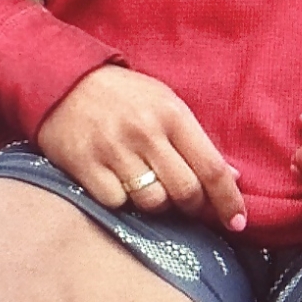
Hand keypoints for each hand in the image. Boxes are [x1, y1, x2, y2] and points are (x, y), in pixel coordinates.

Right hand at [36, 64, 246, 231]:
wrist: (64, 80)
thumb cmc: (123, 96)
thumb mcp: (165, 103)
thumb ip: (196, 140)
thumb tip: (233, 177)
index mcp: (172, 113)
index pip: (212, 166)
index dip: (229, 200)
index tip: (238, 222)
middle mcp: (145, 132)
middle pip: (186, 191)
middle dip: (194, 207)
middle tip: (188, 204)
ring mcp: (114, 149)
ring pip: (153, 203)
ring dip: (157, 205)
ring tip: (149, 187)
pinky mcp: (85, 165)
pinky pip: (117, 203)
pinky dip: (123, 202)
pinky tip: (119, 183)